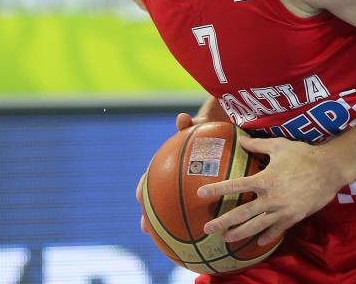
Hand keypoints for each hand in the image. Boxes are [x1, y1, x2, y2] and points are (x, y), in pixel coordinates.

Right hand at [137, 109, 217, 232]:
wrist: (217, 135)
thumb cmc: (205, 130)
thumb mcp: (199, 126)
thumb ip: (189, 124)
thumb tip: (181, 117)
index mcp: (164, 168)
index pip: (147, 180)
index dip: (141, 190)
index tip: (138, 198)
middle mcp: (169, 182)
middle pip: (154, 201)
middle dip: (148, 215)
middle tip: (146, 227)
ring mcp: (182, 190)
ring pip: (171, 210)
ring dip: (167, 224)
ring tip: (168, 239)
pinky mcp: (197, 195)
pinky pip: (194, 210)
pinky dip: (194, 220)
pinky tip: (202, 231)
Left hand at [198, 136, 342, 245]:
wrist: (329, 170)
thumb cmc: (304, 154)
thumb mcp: (280, 146)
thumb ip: (258, 145)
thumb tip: (240, 139)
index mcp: (265, 179)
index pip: (235, 186)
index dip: (217, 189)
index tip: (201, 193)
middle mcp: (270, 198)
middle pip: (241, 213)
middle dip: (222, 222)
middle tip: (207, 229)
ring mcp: (282, 210)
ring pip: (255, 226)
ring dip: (239, 234)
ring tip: (226, 239)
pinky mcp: (293, 217)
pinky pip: (276, 230)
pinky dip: (265, 237)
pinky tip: (257, 242)